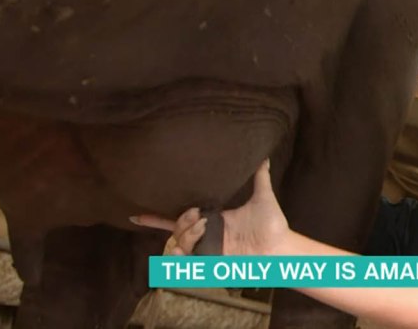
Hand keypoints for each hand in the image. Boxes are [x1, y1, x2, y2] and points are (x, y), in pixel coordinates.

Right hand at [133, 160, 290, 255]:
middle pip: (176, 229)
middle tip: (199, 214)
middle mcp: (207, 234)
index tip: (137, 214)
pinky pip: (188, 261)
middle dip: (181, 221)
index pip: (179, 218)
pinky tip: (183, 249)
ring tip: (203, 226)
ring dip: (185, 234)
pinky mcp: (212, 261)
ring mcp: (208, 248)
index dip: (157, 217)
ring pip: (180, 243)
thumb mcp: (263, 197)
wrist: (280, 246)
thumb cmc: (272, 224)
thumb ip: (260, 177)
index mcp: (213, 219)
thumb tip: (265, 156)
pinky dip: (181, 256)